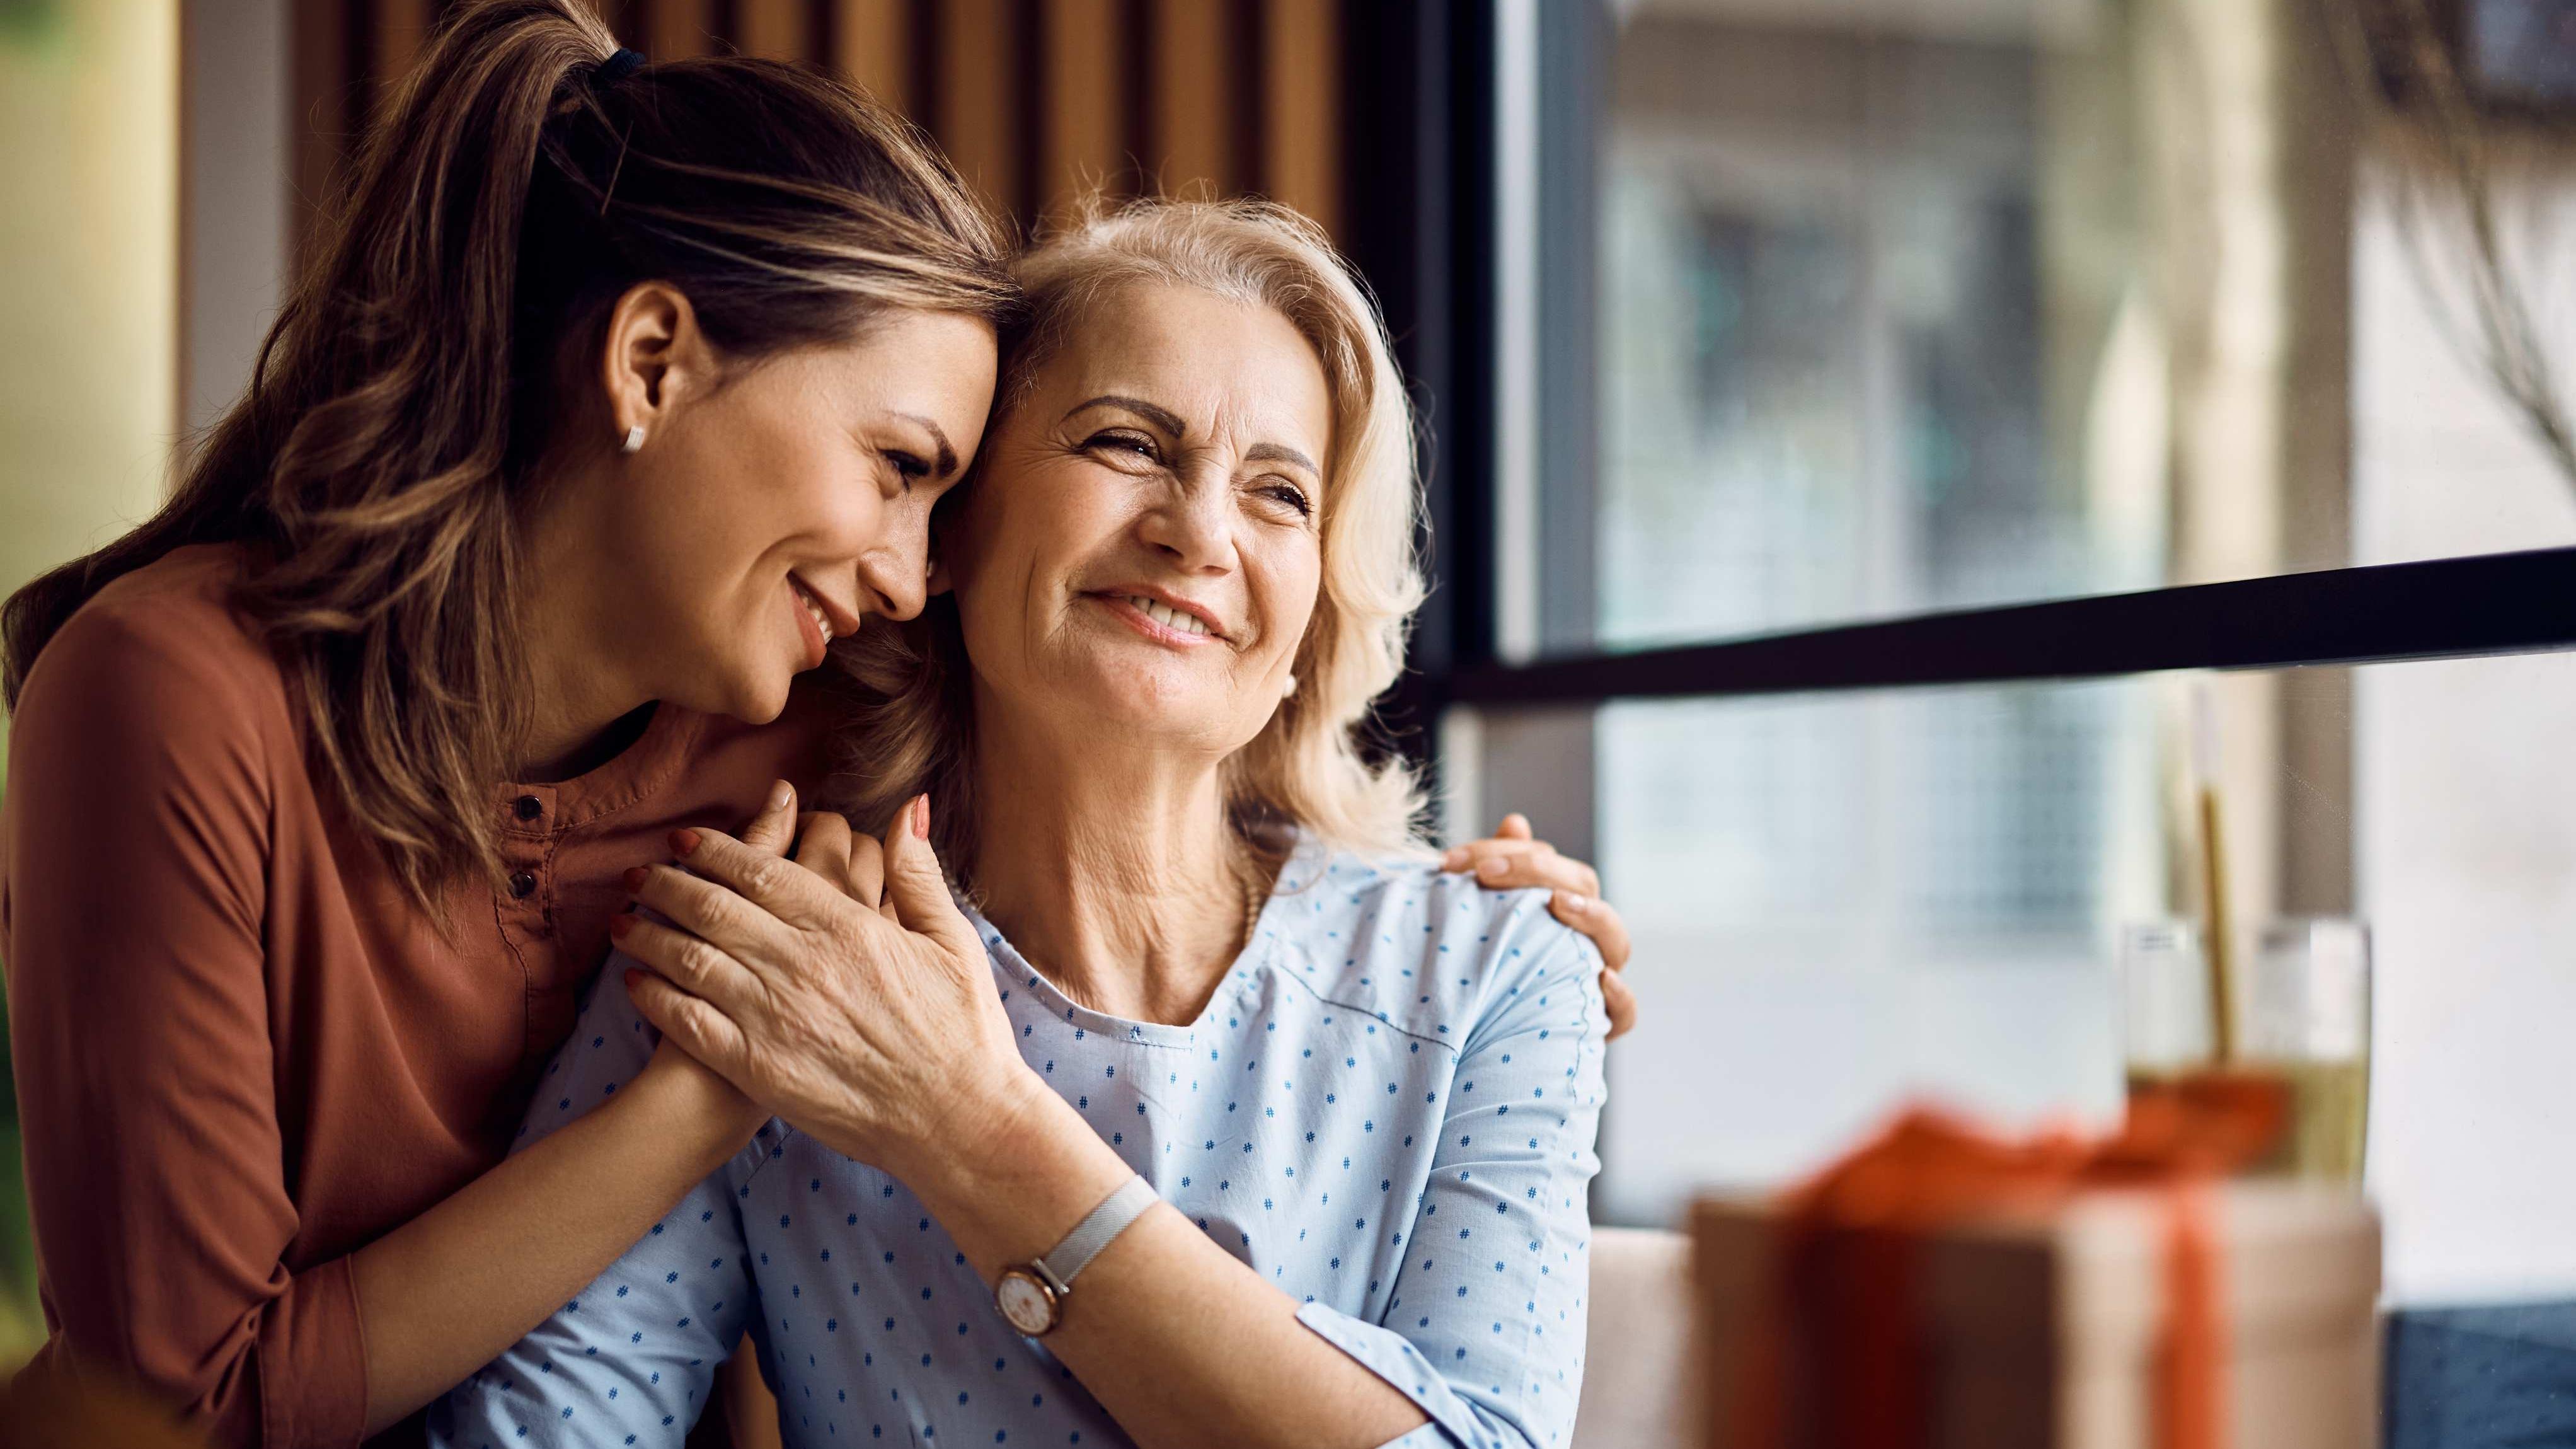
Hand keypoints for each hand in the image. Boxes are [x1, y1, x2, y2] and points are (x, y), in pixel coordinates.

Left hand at [611, 793, 1033, 1183]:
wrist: (956, 1119)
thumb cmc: (963, 1029)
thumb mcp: (953, 939)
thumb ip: (918, 871)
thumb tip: (909, 805)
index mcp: (846, 925)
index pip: (760, 872)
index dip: (713, 850)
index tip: (683, 839)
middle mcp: (801, 964)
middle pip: (711, 908)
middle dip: (665, 883)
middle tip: (637, 872)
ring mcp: (775, 1017)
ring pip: (689, 959)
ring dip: (647, 934)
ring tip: (622, 921)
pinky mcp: (759, 1068)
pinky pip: (689, 1023)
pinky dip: (655, 998)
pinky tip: (635, 984)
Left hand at [1442, 814, 1636, 1038]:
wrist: (1481, 1044)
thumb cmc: (1486, 971)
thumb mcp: (1485, 918)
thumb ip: (1500, 869)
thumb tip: (1516, 822)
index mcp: (1560, 905)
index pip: (1549, 864)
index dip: (1507, 853)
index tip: (1453, 861)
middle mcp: (1583, 937)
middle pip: (1584, 887)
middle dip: (1536, 870)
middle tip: (1486, 874)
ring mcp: (1595, 977)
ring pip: (1616, 942)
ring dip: (1590, 916)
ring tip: (1556, 903)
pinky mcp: (1597, 1024)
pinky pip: (1625, 1013)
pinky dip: (1620, 996)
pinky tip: (1600, 978)